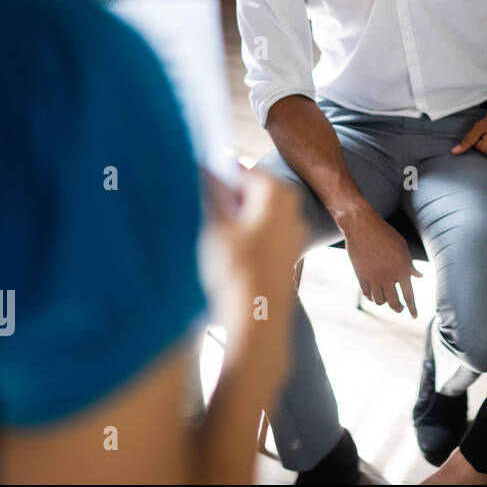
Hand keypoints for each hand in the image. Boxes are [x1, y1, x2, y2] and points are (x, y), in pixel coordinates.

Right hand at [199, 169, 307, 384]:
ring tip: (209, 235)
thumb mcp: (214, 224)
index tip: (193, 183)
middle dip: (224, 198)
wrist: (256, 319)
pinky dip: (243, 237)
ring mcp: (293, 233)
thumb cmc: (235, 269)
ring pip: (255, 214)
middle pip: (250, 192)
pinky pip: (261, 235)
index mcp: (278, 193)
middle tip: (199, 210)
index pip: (242, 171)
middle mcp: (292, 209)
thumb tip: (202, 167)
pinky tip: (224, 254)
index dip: (215, 176)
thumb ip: (209, 190)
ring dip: (232, 219)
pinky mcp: (287, 255)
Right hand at [340, 207, 422, 316]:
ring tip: (388, 299)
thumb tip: (419, 276)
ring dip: (385, 302)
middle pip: (394, 303)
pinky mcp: (361, 277)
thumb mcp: (402, 247)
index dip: (412, 308)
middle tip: (401, 308)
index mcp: (402, 269)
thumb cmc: (385, 234)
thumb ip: (410, 265)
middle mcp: (388, 277)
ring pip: (380, 301)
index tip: (414, 316)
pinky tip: (375, 295)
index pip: (409, 295)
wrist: (362, 227)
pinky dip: (372, 297)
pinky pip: (367, 294)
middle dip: (399, 308)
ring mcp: (373, 278)